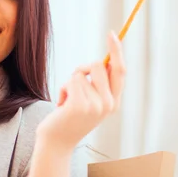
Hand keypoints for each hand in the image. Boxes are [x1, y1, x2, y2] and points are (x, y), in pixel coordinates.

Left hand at [36, 31, 125, 151]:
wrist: (57, 143)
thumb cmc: (71, 118)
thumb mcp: (90, 102)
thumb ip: (99, 85)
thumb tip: (103, 61)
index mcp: (114, 102)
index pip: (120, 70)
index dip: (117, 51)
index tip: (111, 33)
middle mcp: (108, 104)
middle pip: (98, 65)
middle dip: (83, 69)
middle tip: (75, 86)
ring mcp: (95, 105)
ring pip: (81, 72)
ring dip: (71, 82)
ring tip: (68, 100)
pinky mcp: (79, 105)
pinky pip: (71, 80)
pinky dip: (64, 88)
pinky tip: (62, 105)